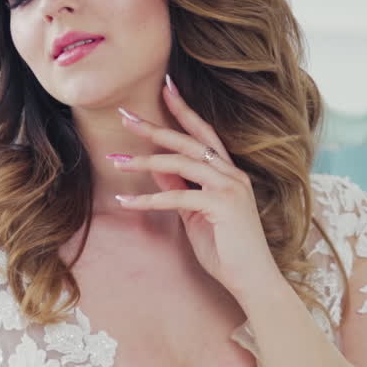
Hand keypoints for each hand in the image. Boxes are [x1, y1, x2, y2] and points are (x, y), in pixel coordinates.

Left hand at [108, 75, 282, 299]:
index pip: (203, 133)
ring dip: (144, 160)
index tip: (165, 86)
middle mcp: (232, 173)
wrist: (252, 280)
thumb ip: (179, 187)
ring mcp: (230, 187)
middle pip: (188, 140)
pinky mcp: (222, 205)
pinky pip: (177, 197)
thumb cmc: (225, 250)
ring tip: (115, 160)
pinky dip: (148, 199)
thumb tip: (155, 165)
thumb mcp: (194, 213)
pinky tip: (125, 201)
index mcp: (228, 172)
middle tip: (125, 115)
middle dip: (154, 126)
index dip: (184, 109)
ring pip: (181, 162)